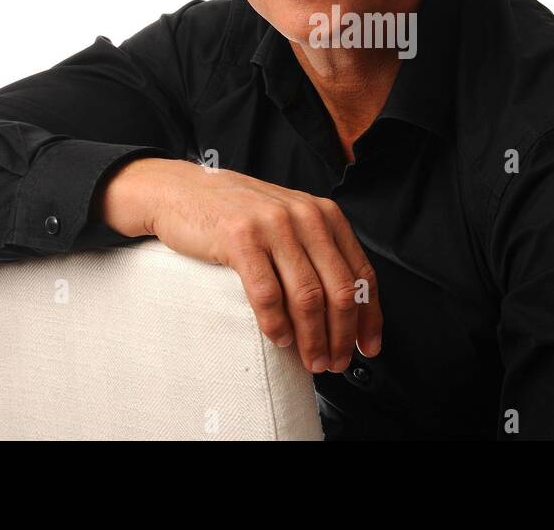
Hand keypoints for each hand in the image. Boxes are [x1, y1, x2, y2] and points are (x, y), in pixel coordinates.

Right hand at [96, 157, 381, 374]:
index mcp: (325, 215)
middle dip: (341, 335)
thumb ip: (317, 252)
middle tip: (335, 362)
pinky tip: (279, 338)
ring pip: (307, 296)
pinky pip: (267, 293)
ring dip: (312, 338)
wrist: (184, 191)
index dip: (369, 317)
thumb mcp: (289, 222)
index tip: (368, 347)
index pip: (361, 273)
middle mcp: (306, 217)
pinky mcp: (240, 238)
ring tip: (311, 360)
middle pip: (339, 289)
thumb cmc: (238, 215)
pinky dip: (276, 324)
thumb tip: (346, 310)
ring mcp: (273, 226)